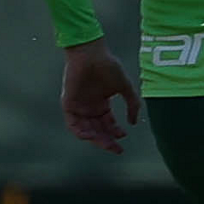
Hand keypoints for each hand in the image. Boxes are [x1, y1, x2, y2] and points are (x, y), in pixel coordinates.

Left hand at [61, 39, 139, 153]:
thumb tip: (134, 122)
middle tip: (117, 149)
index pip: (108, 123)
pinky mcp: (68, 104)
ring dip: (96, 139)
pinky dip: (80, 132)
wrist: (91, 54)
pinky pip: (72, 124)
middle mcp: (89, 107)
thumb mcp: (125, 87)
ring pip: (86, 129)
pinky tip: (91, 136)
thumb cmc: (108, 67)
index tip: (124, 137)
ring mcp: (79, 106)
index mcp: (101, 103)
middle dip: (107, 140)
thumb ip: (132, 104)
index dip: (115, 132)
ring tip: (107, 144)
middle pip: (98, 129)